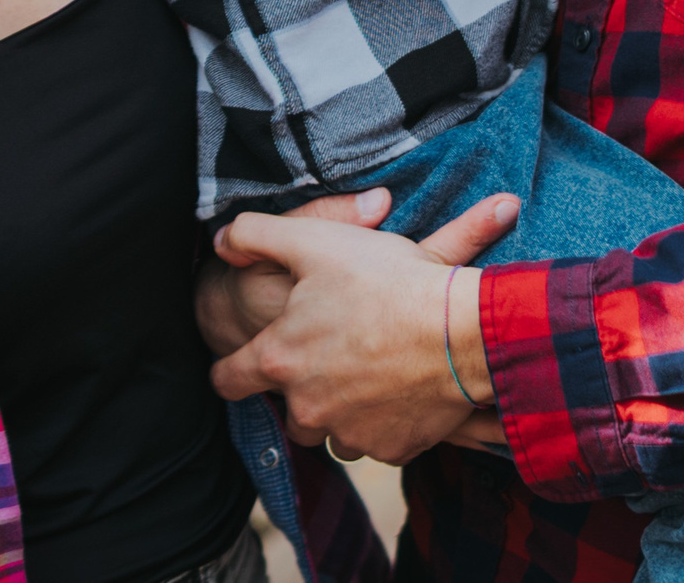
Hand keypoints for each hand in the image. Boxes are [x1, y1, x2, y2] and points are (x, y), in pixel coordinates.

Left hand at [208, 194, 517, 464]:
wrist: (464, 330)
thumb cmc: (387, 281)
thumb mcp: (313, 240)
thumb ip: (253, 234)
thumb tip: (220, 242)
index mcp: (280, 359)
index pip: (228, 379)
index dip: (228, 370)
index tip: (233, 368)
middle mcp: (307, 408)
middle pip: (288, 413)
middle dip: (302, 391)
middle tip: (330, 358)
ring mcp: (351, 434)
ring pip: (333, 432)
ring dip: (342, 411)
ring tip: (369, 375)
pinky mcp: (392, 450)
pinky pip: (378, 442)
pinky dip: (385, 423)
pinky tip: (402, 391)